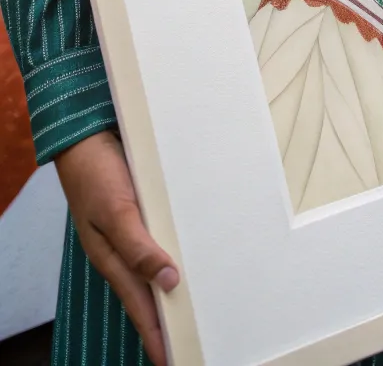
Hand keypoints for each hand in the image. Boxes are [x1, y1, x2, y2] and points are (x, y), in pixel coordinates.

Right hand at [55, 130, 178, 365]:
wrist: (88, 134)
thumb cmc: (96, 175)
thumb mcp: (115, 213)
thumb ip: (138, 248)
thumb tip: (168, 282)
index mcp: (114, 258)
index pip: (140, 307)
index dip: (155, 334)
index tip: (172, 359)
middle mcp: (126, 249)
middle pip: (151, 293)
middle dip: (168, 318)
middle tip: (194, 338)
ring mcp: (136, 230)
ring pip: (159, 267)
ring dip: (176, 285)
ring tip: (199, 305)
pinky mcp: (146, 210)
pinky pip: (165, 237)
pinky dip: (178, 250)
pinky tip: (196, 253)